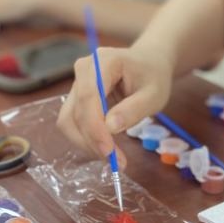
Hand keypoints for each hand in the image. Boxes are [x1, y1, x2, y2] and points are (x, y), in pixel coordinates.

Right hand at [56, 46, 174, 165]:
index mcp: (104, 61)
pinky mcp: (76, 96)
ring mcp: (77, 82)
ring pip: (68, 120)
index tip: (109, 152)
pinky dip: (86, 138)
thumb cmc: (153, 76)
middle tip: (116, 161)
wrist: (148, 63)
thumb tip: (110, 128)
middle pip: (75, 111)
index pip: (89, 96)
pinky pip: (73, 122)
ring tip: (113, 155)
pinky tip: (106, 145)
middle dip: (92, 140)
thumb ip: (134, 109)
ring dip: (87, 143)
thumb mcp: (154, 94)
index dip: (95, 127)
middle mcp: (84, 69)